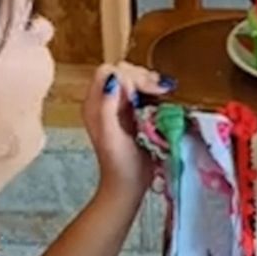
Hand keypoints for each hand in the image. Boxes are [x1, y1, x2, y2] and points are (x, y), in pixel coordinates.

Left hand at [82, 62, 173, 192]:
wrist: (128, 185)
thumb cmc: (119, 164)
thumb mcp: (111, 136)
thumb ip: (108, 107)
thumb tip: (115, 80)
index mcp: (94, 105)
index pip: (107, 72)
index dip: (127, 76)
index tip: (143, 92)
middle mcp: (104, 101)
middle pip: (121, 70)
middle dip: (140, 75)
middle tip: (158, 90)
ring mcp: (119, 105)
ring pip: (133, 77)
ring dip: (149, 80)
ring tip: (162, 90)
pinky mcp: (133, 111)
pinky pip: (142, 90)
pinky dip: (153, 88)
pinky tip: (163, 94)